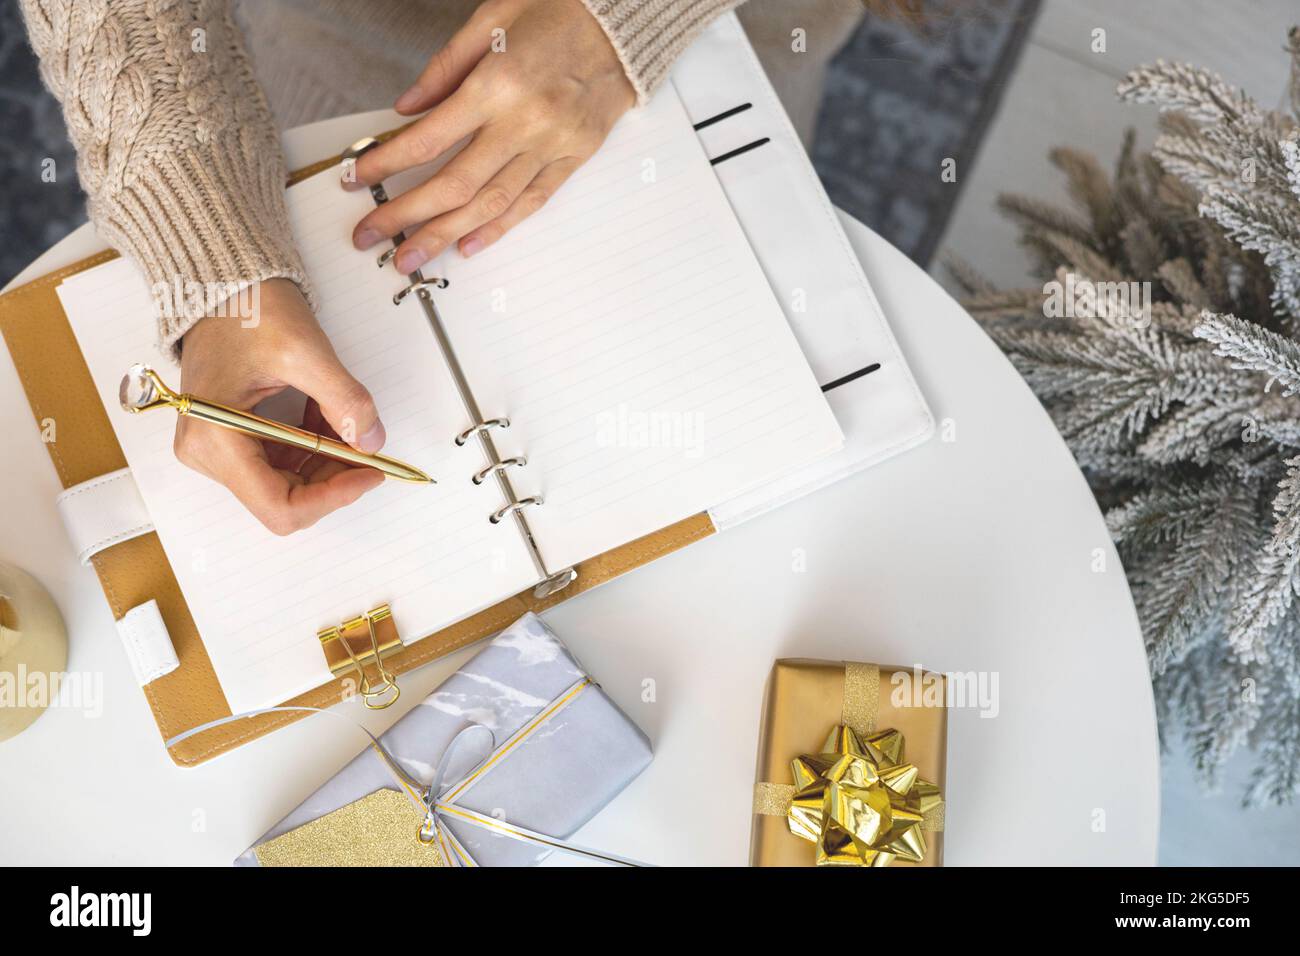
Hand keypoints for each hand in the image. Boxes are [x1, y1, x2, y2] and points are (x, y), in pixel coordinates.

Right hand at [175, 279, 385, 534]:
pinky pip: (280, 463)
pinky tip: (326, 418)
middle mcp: (206, 453)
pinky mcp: (230, 441)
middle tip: (366, 447)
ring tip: (345, 423)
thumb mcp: (306, 351)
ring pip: (286, 484)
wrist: (223, 287)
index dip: (332, 498)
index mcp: (214, 437)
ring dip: (326, 462)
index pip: (280, 506)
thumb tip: (372, 442)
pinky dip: (313, 448)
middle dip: (333, 478)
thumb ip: (344, 400)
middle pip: (284, 499)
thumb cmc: (248, 310)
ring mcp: (216, 449)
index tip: (370, 473)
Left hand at [347, 0, 634, 268]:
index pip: (428, 140)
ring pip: (491, 204)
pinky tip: (468, 245)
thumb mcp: (491, 19)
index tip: (356, 179)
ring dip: (445, 235)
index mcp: (497, 85)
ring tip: (413, 256)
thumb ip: (445, 68)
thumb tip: (406, 109)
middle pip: (454, 184)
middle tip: (371, 236)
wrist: (624, 20)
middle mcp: (525, 123)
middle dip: (406, 216)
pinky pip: (532, 202)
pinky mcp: (574, 157)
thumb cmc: (559, 9)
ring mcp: (552, 146)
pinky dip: (498, 228)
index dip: (386, 164)